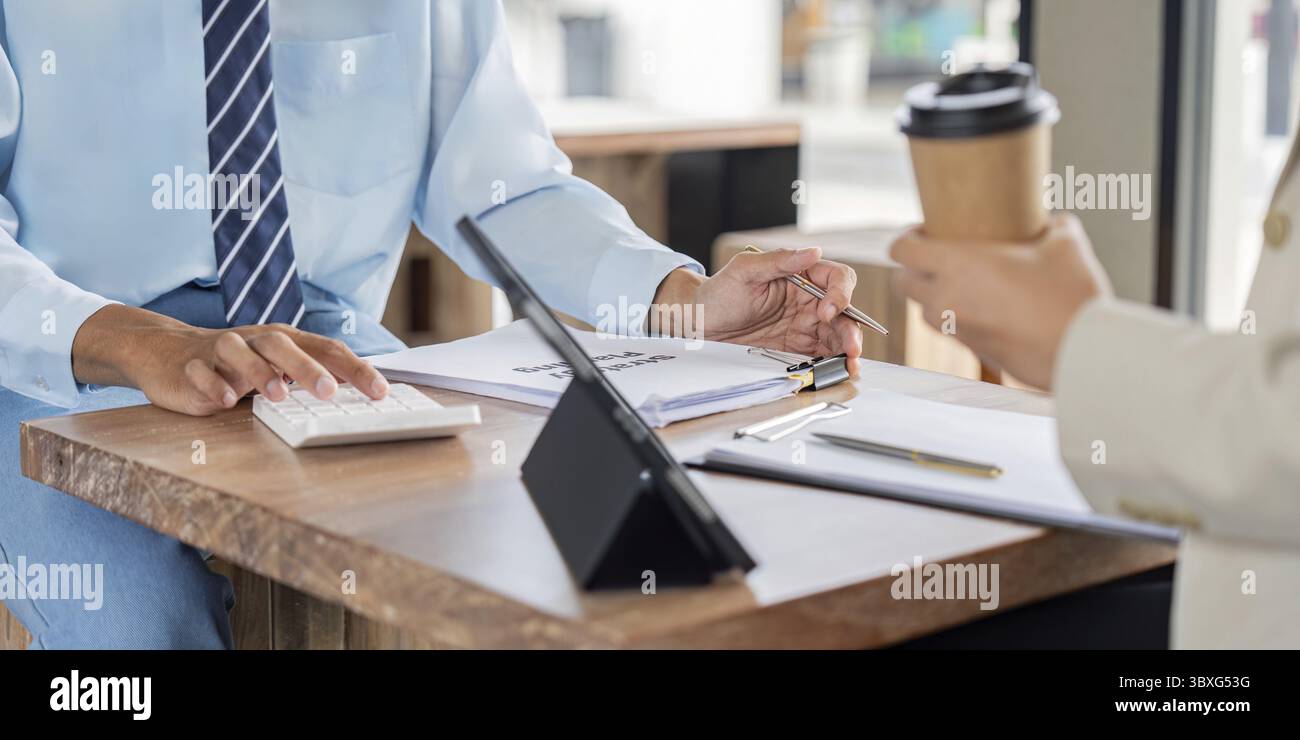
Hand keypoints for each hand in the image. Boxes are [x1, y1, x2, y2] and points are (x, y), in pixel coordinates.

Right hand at [72, 305, 388, 415]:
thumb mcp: (275, 368)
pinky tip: (227, 401)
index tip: (380, 392)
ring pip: (239, 352)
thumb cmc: (236, 364)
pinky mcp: (189, 367)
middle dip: (308, 368)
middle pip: (283, 345)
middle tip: (330, 391)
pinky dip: (214, 385)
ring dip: (260, 373)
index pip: (326, 349)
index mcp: (284, 341)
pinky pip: (201, 373)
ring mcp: (219, 351)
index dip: (354, 369)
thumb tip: (360, 395)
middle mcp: (254, 341)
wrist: (166, 352)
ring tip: (278, 397)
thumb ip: (310, 376)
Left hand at [652, 247, 862, 374]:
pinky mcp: (795, 348)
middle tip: (850, 348)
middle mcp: (807, 300)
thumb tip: (814, 251)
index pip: (836, 279)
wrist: (698, 325)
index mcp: (801, 276)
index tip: (826, 310)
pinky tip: (838, 372)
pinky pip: (821, 355)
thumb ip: (780, 260)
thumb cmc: (718, 292)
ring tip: (849, 366)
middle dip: (851, 330)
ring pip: (837, 336)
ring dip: (848, 350)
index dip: (840, 294)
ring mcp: (803, 326)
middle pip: (843, 312)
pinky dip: (832, 363)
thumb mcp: (744, 270)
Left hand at [889, 213, 1111, 388]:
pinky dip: (956, 315)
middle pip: (903, 283)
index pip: (901, 250)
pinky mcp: (972, 351)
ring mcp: (956, 329)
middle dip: (913, 268)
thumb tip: (1051, 222)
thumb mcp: (1065, 243)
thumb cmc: (1070, 295)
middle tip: (938, 256)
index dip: (906, 238)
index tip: (925, 231)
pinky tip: (984, 304)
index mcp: (957, 265)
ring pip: (924, 310)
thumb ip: (1051, 225)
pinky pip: (949, 329)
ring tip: (961, 280)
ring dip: (933, 294)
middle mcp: (946, 299)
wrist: (1081, 352)